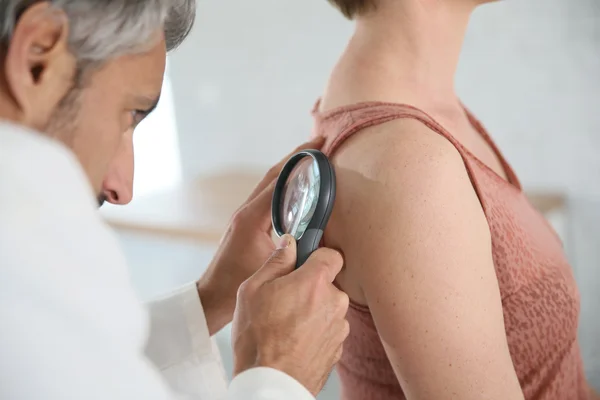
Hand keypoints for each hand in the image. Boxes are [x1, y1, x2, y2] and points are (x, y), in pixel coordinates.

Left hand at [197, 138, 323, 334]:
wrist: (212, 296)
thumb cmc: (237, 284)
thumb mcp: (271, 268)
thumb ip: (294, 251)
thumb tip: (323, 239)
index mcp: (252, 217)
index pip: (279, 180)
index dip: (299, 161)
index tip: (319, 146)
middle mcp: (246, 211)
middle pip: (273, 175)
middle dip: (296, 157)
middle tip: (320, 143)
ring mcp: (245, 216)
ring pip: (270, 184)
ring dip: (290, 169)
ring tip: (313, 158)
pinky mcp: (247, 223)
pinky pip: (268, 196)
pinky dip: (284, 185)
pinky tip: (298, 187)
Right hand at [231, 235, 349, 395]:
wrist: (269, 384)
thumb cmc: (257, 338)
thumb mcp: (253, 290)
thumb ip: (276, 262)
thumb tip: (290, 244)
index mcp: (316, 282)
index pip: (332, 254)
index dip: (317, 256)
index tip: (304, 262)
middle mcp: (335, 302)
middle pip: (328, 284)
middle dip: (310, 288)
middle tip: (284, 299)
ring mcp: (339, 328)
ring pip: (328, 308)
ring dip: (313, 311)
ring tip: (286, 325)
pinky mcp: (338, 349)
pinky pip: (328, 330)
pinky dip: (315, 332)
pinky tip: (293, 340)